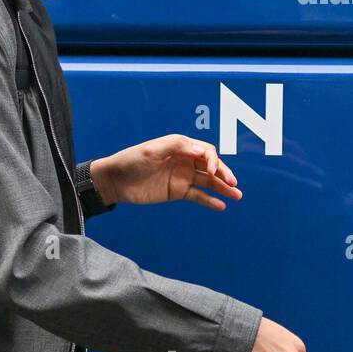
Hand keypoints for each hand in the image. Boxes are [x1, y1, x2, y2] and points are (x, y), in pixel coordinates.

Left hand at [91, 134, 242, 208]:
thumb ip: (176, 146)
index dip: (212, 160)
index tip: (213, 171)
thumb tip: (199, 150)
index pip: (205, 151)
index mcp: (180, 146)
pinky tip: (221, 206)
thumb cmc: (131, 161)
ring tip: (237, 196)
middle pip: (211, 166)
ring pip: (208, 181)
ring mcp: (182, 176)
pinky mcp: (178, 191)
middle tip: (233, 184)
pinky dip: (209, 200)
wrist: (115, 181)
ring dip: (223, 188)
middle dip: (224, 174)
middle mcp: (184, 160)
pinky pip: (198, 196)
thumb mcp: (151, 150)